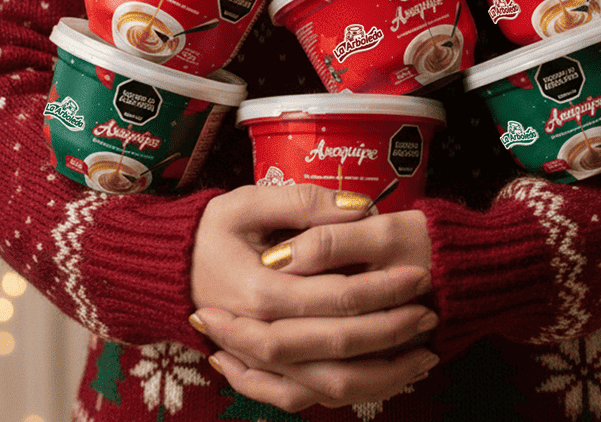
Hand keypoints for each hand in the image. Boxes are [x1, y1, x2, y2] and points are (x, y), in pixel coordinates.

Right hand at [190, 184, 438, 411]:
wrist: (170, 270)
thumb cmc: (211, 231)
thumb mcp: (248, 202)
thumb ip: (303, 203)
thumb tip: (359, 208)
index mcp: (259, 292)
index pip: (335, 298)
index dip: (382, 289)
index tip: (419, 275)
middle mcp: (261, 337)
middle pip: (337, 349)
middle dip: (391, 333)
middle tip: (430, 314)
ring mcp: (260, 364)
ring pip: (328, 388)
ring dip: (381, 376)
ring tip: (424, 356)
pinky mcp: (262, 375)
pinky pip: (308, 399)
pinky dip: (349, 396)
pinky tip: (385, 380)